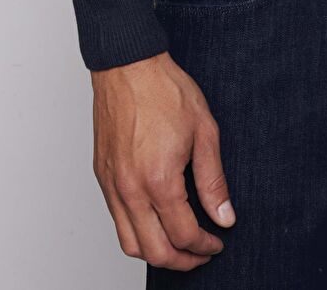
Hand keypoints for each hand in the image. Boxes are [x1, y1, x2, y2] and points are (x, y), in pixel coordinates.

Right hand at [91, 49, 235, 271]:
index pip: (183, 234)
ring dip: (155, 253)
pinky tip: (155, 220)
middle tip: (201, 254)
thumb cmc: (164, 89)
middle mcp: (130, 189)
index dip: (205, 245)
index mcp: (158, 179)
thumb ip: (213, 180)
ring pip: (129, 243)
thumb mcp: (204, 131)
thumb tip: (224, 216)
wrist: (128, 65)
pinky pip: (116, 219)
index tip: (217, 241)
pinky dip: (136, 231)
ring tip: (178, 245)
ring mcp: (111, 184)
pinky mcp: (102, 176)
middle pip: (154, 251)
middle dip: (181, 261)